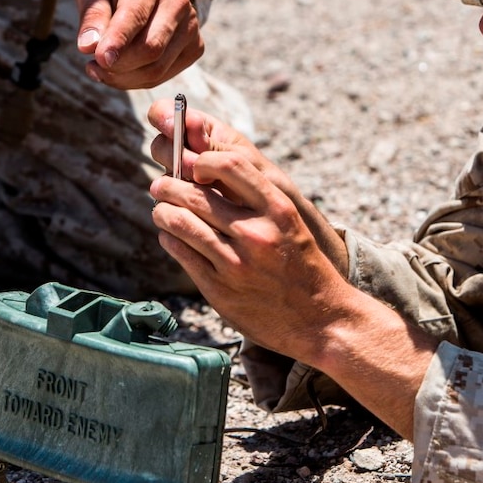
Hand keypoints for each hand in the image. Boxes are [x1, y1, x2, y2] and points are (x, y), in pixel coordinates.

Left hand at [75, 0, 202, 88]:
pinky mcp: (195, 47)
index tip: (100, 59)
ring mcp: (191, 27)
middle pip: (150, 48)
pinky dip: (137, 81)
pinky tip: (122, 71)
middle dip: (118, 65)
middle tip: (93, 66)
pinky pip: (163, 76)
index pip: (136, 16)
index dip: (118, 41)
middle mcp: (178, 3)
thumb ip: (91, 14)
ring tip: (101, 70)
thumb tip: (89, 47)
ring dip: (124, 78)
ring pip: (157, 69)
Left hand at [148, 99, 435, 438]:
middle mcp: (256, 233)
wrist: (322, 321)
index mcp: (278, 210)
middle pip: (194, 195)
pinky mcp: (219, 289)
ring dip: (163, 212)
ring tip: (161, 211)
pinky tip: (171, 236)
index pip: (230, 164)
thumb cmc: (305, 267)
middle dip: (169, 186)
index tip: (195, 168)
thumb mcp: (291, 225)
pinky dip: (170, 239)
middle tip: (160, 185)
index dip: (203, 161)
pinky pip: (182, 253)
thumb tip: (207, 176)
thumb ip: (257, 202)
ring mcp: (236, 263)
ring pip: (180, 223)